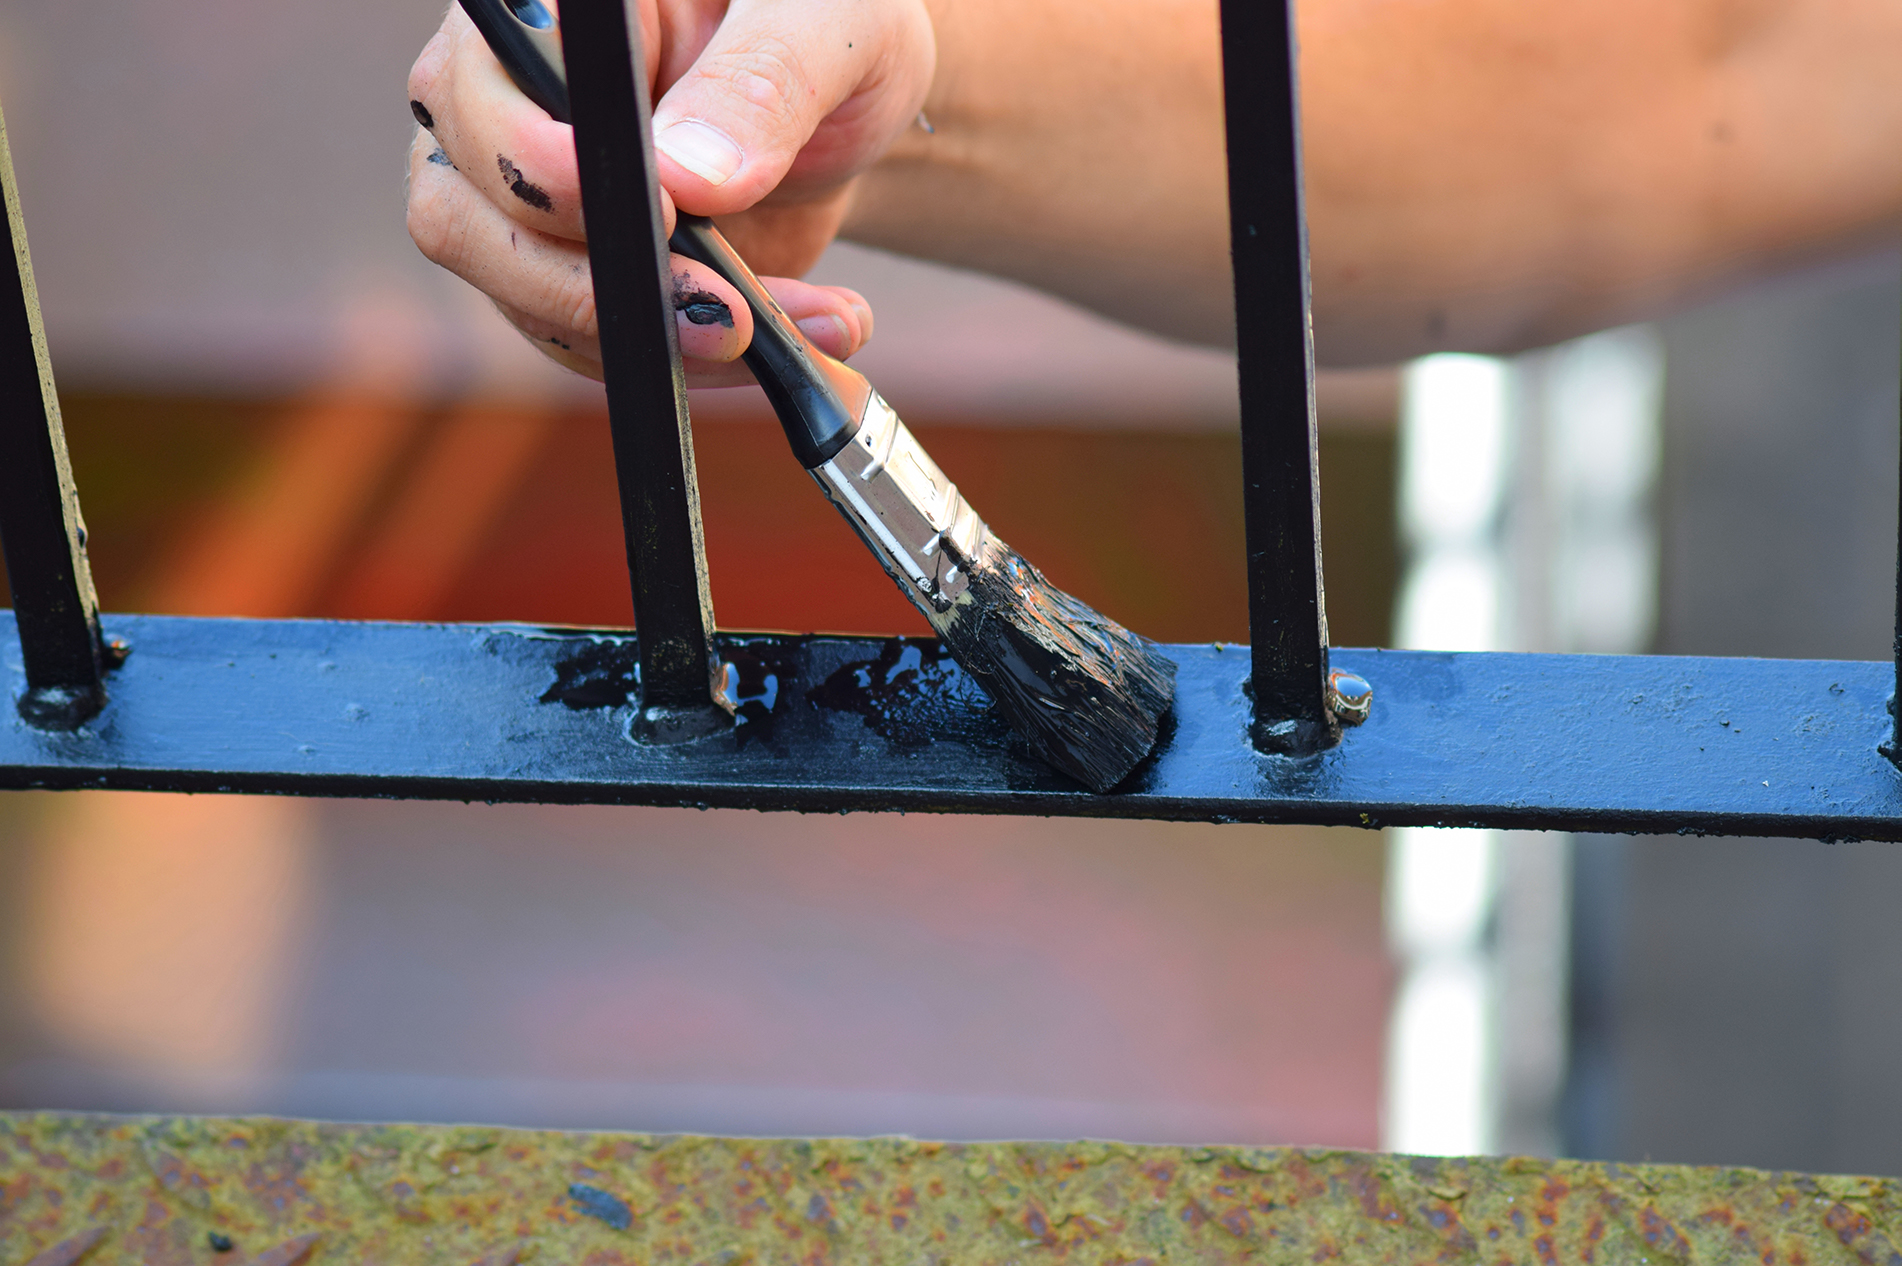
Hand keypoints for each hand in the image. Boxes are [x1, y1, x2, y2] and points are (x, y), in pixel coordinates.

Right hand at [406, 0, 933, 383]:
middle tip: (724, 313)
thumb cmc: (832, 30)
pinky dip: (703, 362)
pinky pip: (603, 348)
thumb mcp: (831, 27)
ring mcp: (526, 200)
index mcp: (549, 9)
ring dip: (666, 341)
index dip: (539, 163)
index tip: (658, 209)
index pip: (474, 84)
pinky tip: (805, 331)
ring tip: (801, 324)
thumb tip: (687, 174)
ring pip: (526, 303)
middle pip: (461, 215)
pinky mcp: (574, 277)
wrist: (851, 106)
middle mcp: (505, 98)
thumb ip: (764, 82)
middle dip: (589, 289)